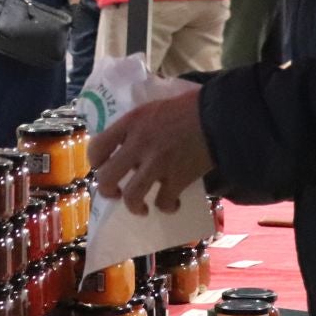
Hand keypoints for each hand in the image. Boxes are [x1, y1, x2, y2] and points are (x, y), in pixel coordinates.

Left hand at [88, 82, 211, 215]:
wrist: (219, 116)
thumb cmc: (188, 108)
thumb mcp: (153, 108)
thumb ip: (137, 126)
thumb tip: (126, 143)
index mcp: (130, 123)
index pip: (97, 147)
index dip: (95, 162)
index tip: (104, 167)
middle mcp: (138, 144)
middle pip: (107, 177)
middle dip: (108, 191)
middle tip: (116, 193)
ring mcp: (157, 163)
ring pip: (132, 196)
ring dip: (134, 207)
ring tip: (141, 208)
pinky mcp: (178, 178)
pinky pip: (164, 202)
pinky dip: (167, 207)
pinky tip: (172, 204)